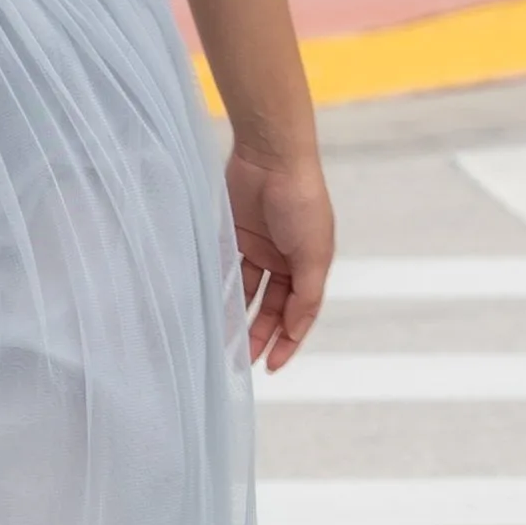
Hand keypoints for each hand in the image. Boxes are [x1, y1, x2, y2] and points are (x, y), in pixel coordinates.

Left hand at [227, 141, 332, 371]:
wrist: (271, 158)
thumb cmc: (301, 201)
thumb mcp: (313, 254)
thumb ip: (306, 295)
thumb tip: (295, 330)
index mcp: (310, 265)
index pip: (299, 312)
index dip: (287, 340)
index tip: (272, 365)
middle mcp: (285, 260)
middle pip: (272, 307)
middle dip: (260, 334)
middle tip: (244, 360)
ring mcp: (259, 248)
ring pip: (248, 292)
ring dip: (239, 318)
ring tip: (225, 343)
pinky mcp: (233, 236)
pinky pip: (227, 270)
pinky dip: (221, 290)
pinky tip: (212, 311)